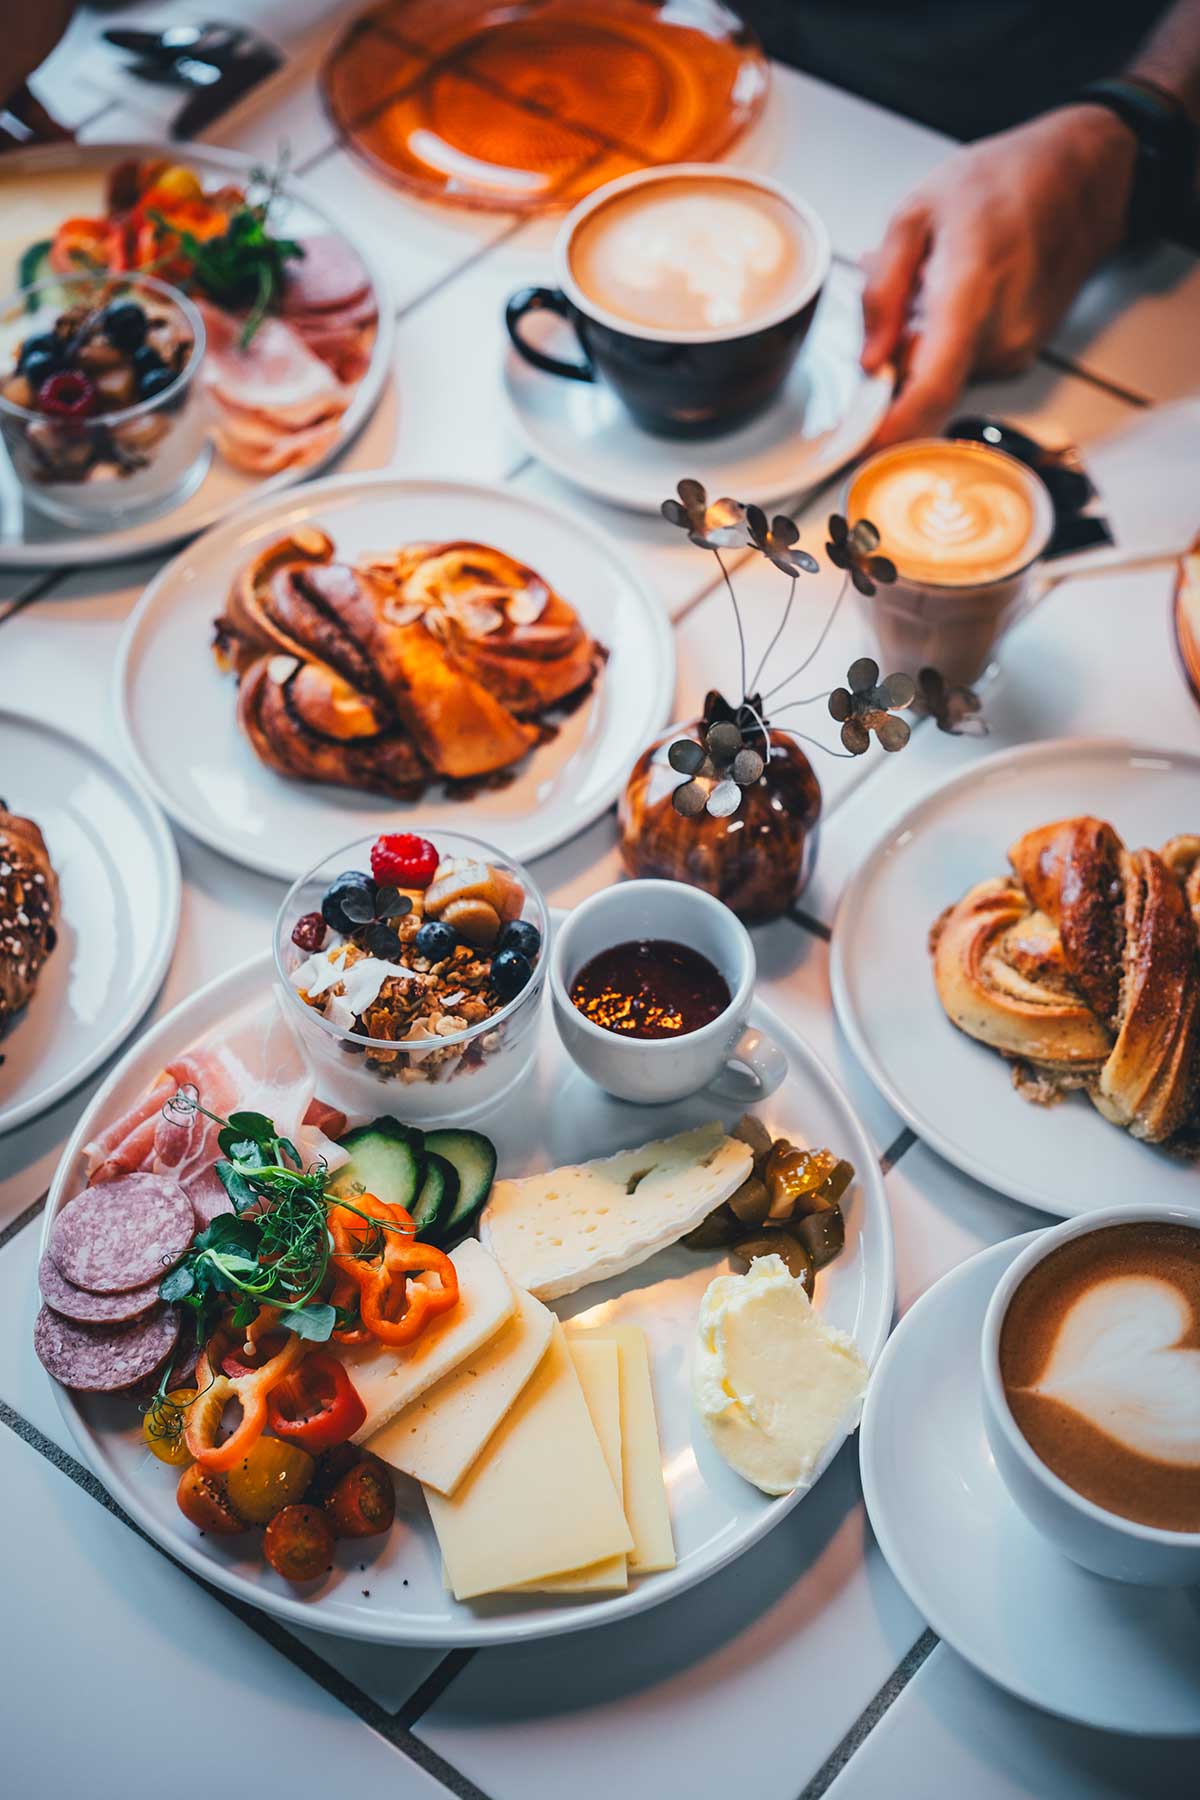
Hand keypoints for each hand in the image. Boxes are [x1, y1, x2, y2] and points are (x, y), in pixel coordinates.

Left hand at [862, 106, 1136, 445]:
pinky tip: (958, 292)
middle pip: (924, 385)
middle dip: (895, 360)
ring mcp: (1017, 349)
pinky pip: (963, 365)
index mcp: (970, 292)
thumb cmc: (1001, 183)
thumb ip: (882, 290)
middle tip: (896, 305)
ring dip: (921, 343)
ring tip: (935, 283)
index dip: (892, 429)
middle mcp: (1000, 333)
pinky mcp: (1021, 355)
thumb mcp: (916, 213)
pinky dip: (947, 339)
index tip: (859, 448)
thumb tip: (868, 359)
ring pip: (942, 375)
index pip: (931, 387)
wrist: (1079, 177)